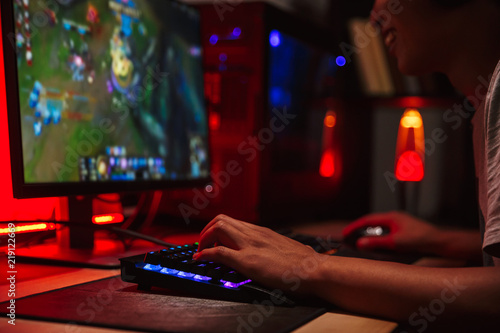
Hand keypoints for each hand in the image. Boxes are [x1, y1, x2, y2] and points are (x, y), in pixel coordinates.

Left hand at [195, 215, 326, 294]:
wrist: (313, 269)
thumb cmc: (305, 262)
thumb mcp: (289, 249)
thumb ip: (282, 248)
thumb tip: (294, 252)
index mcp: (262, 232)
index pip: (234, 221)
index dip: (218, 229)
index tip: (214, 240)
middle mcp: (254, 234)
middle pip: (221, 219)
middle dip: (207, 231)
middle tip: (203, 245)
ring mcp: (250, 245)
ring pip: (218, 228)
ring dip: (204, 239)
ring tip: (201, 252)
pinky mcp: (247, 261)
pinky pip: (220, 252)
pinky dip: (205, 254)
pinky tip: (200, 259)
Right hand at [343, 211, 439, 253]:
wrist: (440, 243)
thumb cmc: (420, 240)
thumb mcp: (396, 243)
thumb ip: (377, 242)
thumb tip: (359, 243)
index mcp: (391, 217)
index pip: (368, 220)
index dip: (355, 227)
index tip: (345, 234)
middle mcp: (395, 218)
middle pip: (372, 223)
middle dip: (360, 230)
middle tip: (349, 238)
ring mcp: (400, 224)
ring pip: (379, 228)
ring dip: (370, 235)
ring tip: (361, 243)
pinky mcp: (404, 231)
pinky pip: (386, 233)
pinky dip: (378, 238)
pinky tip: (377, 245)